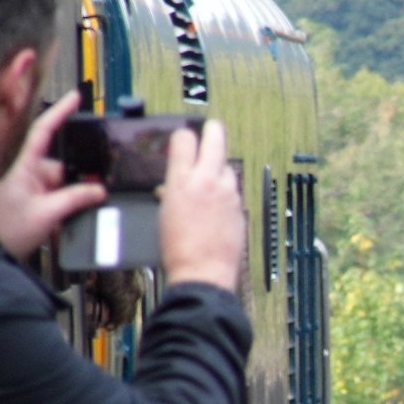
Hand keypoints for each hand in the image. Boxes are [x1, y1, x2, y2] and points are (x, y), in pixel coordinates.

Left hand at [0, 90, 105, 258]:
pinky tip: (61, 228)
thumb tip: (98, 190)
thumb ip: (75, 199)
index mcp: (25, 169)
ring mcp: (28, 193)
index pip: (43, 132)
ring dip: (70, 204)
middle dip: (78, 183)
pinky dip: (63, 214)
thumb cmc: (6, 231)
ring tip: (66, 221)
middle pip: (62, 169)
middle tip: (92, 198)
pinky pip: (55, 204)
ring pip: (61, 189)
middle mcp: (26, 177)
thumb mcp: (47, 214)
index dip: (59, 113)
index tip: (75, 97)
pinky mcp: (30, 209)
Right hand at [159, 119, 243, 291]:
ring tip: (210, 180)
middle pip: (216, 136)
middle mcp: (208, 180)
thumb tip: (175, 183)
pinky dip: (226, 191)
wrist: (202, 273)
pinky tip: (218, 205)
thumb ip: (173, 189)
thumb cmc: (178, 250)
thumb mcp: (163, 213)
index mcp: (181, 180)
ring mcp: (228, 192)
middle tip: (210, 130)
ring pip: (227, 165)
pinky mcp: (240, 206)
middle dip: (212, 130)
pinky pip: (233, 189)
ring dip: (219, 168)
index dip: (184, 137)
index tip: (184, 140)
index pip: (185, 138)